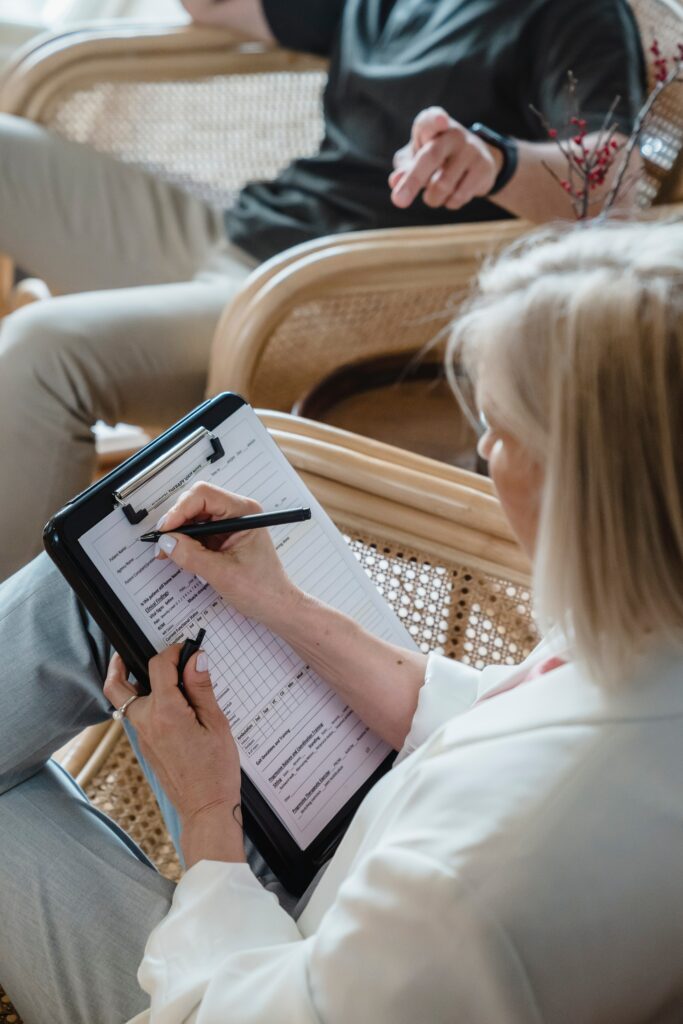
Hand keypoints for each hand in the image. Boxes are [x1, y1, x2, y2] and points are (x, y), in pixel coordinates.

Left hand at [104, 648, 244, 867]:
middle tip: (128, 652)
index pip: (159, 667)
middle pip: (118, 685)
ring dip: (130, 683)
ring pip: (123, 702)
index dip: (172, 651)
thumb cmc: (216, 771)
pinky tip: (167, 699)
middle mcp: (146, 723)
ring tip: (152, 672)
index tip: (187, 649)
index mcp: (166, 713)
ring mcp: (142, 736)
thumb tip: (195, 659)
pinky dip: (143, 700)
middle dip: (121, 663)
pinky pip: (136, 716)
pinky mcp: (145, 746)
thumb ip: (201, 689)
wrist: (205, 809)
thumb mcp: (217, 724)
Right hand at [155, 483, 300, 628]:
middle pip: (196, 502)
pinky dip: (185, 541)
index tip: (166, 529)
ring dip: (179, 532)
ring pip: (194, 516)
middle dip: (177, 521)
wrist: (275, 605)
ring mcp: (229, 524)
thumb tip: (167, 542)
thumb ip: (192, 556)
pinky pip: (197, 531)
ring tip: (167, 551)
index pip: (204, 495)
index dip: (181, 509)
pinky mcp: (223, 536)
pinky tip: (178, 554)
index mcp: (244, 513)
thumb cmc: (262, 589)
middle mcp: (237, 513)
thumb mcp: (222, 573)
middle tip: (163, 543)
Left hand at [389, 106, 502, 209]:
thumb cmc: (435, 158)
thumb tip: (395, 181)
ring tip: (433, 195)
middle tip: (398, 201)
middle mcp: (453, 133)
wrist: (473, 161)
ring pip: (442, 185)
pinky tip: (452, 195)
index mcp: (432, 125)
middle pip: (431, 157)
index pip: (432, 119)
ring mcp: (471, 149)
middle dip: (413, 181)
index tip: (441, 120)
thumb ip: (404, 168)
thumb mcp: (415, 160)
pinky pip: (459, 196)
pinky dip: (449, 203)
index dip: (436, 119)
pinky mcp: (484, 168)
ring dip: (432, 199)